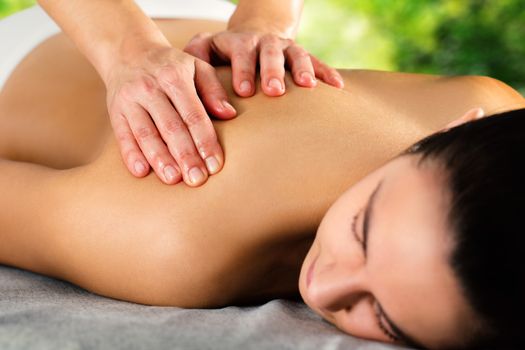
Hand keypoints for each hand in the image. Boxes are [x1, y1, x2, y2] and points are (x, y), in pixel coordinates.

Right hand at [105, 45, 236, 185]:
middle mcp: (151, 88)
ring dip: (160, 158)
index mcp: (175, 77)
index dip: (205, 141)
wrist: (128, 52)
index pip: (193, 114)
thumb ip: (213, 90)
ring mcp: (130, 100)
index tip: (215, 164)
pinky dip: (131, 154)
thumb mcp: (197, 67)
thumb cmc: (171, 67)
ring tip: (173, 179)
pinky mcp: (115, 112)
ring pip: (146, 133)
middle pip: (170, 127)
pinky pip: (123, 135)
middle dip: (185, 155)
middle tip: (197, 179)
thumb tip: (229, 114)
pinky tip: (141, 172)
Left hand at [184, 30, 344, 96]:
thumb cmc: (225, 52)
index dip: (243, 70)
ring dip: (302, 69)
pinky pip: (318, 62)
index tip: (243, 91)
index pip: (241, 53)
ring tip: (308, 86)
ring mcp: (285, 48)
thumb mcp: (207, 49)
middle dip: (272, 70)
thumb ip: (197, 58)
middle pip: (270, 52)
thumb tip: (187, 82)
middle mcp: (264, 43)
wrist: (255, 33)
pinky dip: (328, 73)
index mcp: (239, 43)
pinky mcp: (302, 56)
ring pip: (297, 54)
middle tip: (274, 90)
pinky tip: (338, 87)